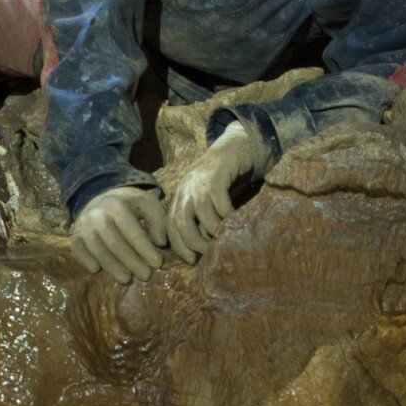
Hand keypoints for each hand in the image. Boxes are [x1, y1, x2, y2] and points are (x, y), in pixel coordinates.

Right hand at [70, 185, 190, 281]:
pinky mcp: (74, 236)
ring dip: (113, 268)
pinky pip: (79, 253)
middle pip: (115, 245)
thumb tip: (160, 242)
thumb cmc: (127, 205)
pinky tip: (98, 270)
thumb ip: (158, 219)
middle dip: (132, 262)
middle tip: (145, 276)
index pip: (133, 232)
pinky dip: (87, 262)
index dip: (146, 250)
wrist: (97, 197)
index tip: (157, 263)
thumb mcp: (146, 203)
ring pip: (98, 252)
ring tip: (126, 279)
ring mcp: (83, 226)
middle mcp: (97, 215)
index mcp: (116, 206)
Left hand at [166, 121, 268, 260]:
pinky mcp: (216, 175)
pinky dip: (227, 216)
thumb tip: (202, 248)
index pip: (170, 226)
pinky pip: (220, 203)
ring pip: (202, 214)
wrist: (235, 145)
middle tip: (206, 253)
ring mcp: (199, 182)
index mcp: (179, 196)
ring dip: (213, 231)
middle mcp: (185, 189)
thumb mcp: (205, 197)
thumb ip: (200, 217)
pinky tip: (235, 220)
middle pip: (180, 222)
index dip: (178, 245)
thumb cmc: (222, 177)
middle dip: (192, 242)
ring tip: (223, 239)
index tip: (190, 259)